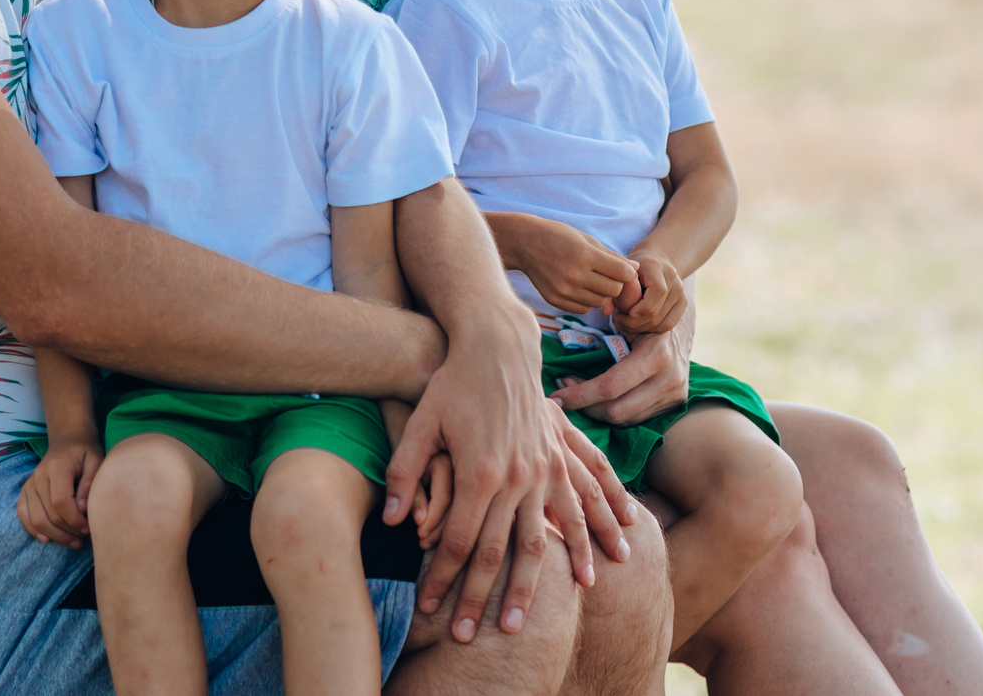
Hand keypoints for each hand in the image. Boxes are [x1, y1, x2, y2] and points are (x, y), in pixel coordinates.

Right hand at [17, 440, 101, 546]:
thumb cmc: (85, 452)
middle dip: (68, 531)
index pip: (60, 501)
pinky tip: (48, 539)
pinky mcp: (25, 490)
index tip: (89, 528)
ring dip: (55, 535)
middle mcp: (39, 476)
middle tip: (84, 537)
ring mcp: (29, 484)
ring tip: (73, 541)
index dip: (74, 520)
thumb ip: (90, 483)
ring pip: (36, 519)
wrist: (67, 440)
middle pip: (49, 514)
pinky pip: (23, 514)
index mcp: (57, 468)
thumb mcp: (96, 462)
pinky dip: (33, 530)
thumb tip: (82, 509)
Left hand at [384, 306, 630, 642]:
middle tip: (467, 638)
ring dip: (530, 589)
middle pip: (494, 554)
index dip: (441, 579)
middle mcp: (514, 479)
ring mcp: (541, 472)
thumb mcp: (419, 422)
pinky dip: (579, 549)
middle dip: (478, 598)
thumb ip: (406, 472)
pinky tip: (587, 580)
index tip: (430, 608)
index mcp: (478, 472)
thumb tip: (395, 522)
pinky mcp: (557, 463)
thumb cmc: (452, 383)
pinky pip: (572, 515)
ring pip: (537, 544)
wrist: (500, 344)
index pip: (455, 542)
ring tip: (520, 626)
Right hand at [507, 215, 636, 316]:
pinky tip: (579, 287)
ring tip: (592, 280)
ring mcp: (564, 290)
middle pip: (613, 290)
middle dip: (616, 284)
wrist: (524, 243)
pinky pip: (584, 309)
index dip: (628, 273)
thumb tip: (636, 268)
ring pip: (600, 302)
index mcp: (585, 255)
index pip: (622, 273)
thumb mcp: (587, 239)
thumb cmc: (559, 236)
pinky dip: (587, 301)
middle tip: (607, 275)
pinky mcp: (556, 300)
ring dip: (601, 294)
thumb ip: (612, 256)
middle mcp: (575, 275)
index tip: (623, 269)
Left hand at [550, 322, 693, 426]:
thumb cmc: (644, 317)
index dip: (579, 395)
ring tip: (576, 393)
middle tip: (563, 392)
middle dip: (584, 406)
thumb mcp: (627, 316)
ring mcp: (674, 395)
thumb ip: (600, 334)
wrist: (681, 325)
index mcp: (656, 355)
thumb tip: (565, 343)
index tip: (556, 394)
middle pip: (616, 410)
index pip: (610, 387)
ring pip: (624, 418)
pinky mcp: (674, 404)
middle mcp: (669, 379)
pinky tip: (596, 399)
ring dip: (595, 411)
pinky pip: (635, 418)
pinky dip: (612, 411)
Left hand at [613, 248, 688, 333]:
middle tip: (618, 320)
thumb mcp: (623, 272)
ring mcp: (681, 293)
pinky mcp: (683, 303)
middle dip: (634, 322)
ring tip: (626, 323)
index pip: (657, 292)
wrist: (657, 259)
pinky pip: (668, 325)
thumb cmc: (635, 266)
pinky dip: (652, 329)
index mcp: (658, 268)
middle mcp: (674, 281)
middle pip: (657, 312)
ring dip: (641, 328)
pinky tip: (639, 325)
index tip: (622, 313)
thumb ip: (616, 290)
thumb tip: (606, 311)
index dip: (641, 308)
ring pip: (662, 323)